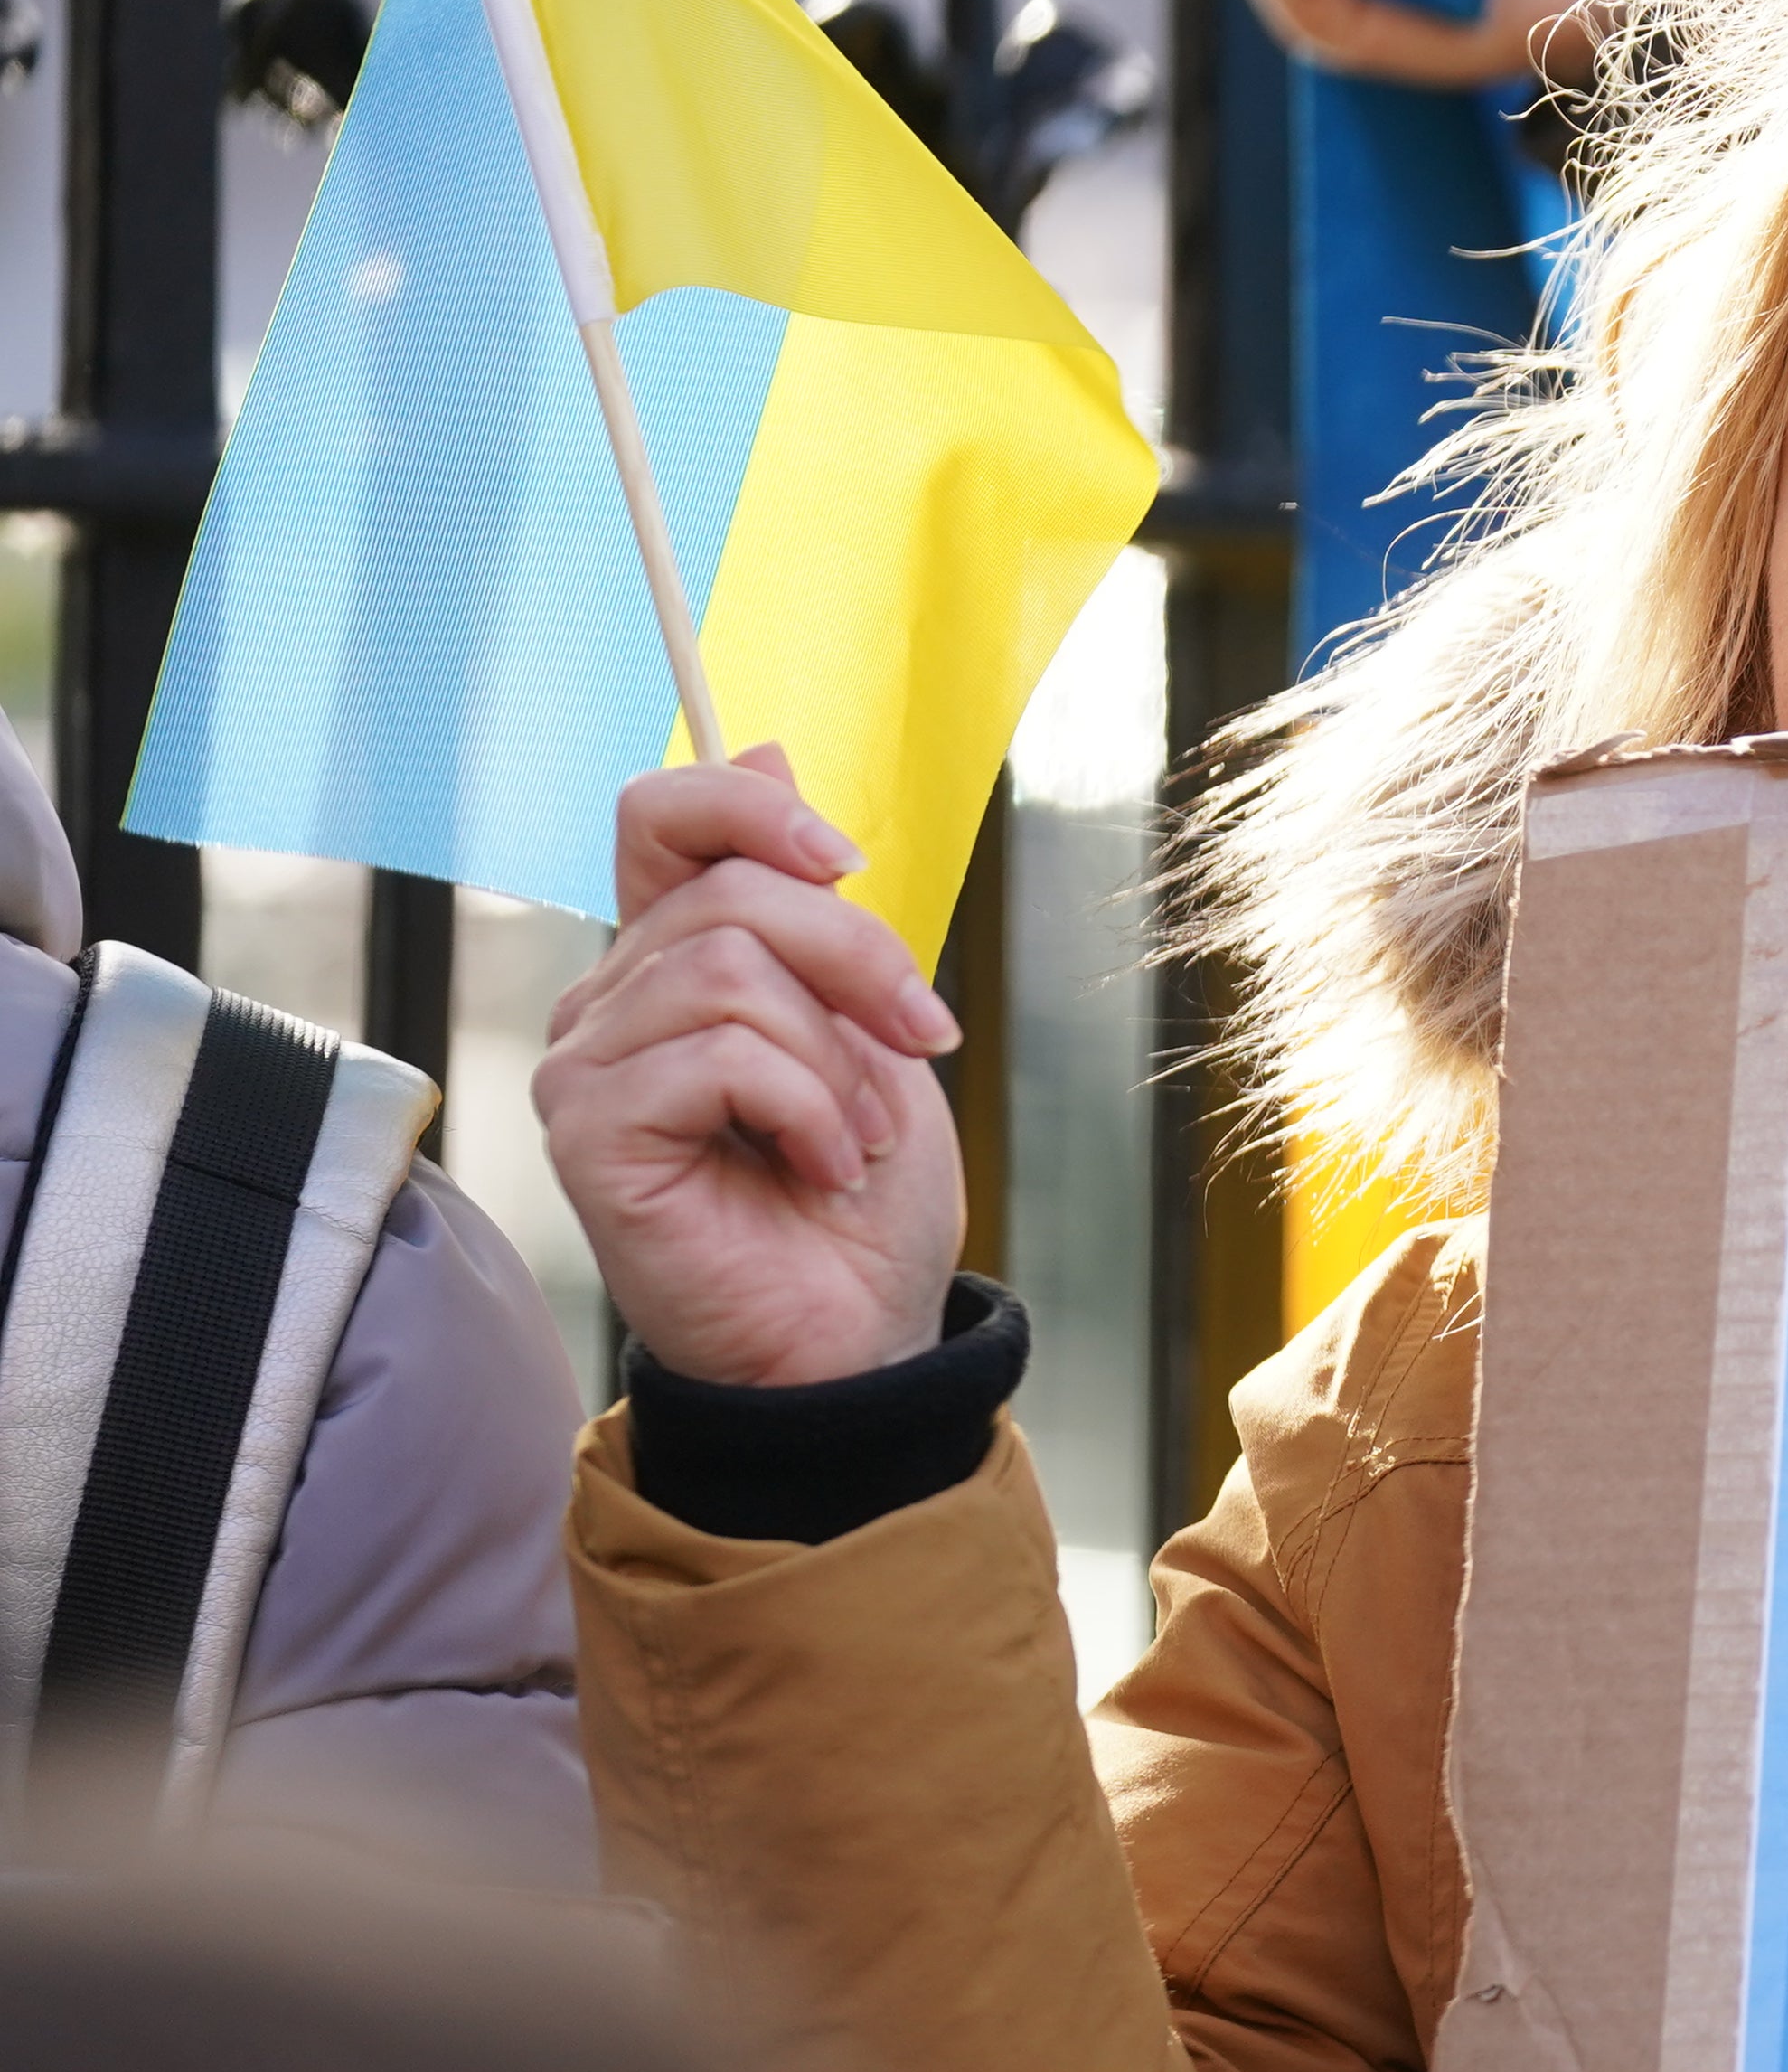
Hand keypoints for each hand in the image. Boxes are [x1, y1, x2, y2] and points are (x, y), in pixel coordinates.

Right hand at [534, 751, 963, 1390]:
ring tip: (857, 1137)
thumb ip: (804, 901)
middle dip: (860, 962)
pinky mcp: (587, 1133)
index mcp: (673, 961)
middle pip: (730, 895)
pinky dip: (807, 1108)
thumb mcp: (864, 1022)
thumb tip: (760, 738)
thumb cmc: (860, 1192)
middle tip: (919, 1045)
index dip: (749, 805)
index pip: (661, 816)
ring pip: (728, 973)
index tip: (844, 860)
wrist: (857, 1333)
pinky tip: (821, 1169)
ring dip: (838, 1060)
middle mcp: (607, 1004)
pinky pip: (717, 1055)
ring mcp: (584, 1069)